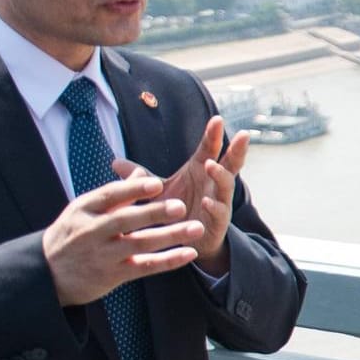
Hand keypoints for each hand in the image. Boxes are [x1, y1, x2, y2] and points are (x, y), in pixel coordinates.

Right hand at [42, 172, 202, 306]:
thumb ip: (116, 194)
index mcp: (84, 209)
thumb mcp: (84, 209)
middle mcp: (92, 231)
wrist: (49, 273)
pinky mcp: (114, 275)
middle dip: (154, 212)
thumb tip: (141, 174)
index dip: (133, 189)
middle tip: (182, 205)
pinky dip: (169, 261)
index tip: (156, 182)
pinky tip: (189, 253)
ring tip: (196, 228)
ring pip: (141, 244)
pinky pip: (146, 267)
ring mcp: (104, 255)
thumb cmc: (73, 234)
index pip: (110, 195)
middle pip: (126, 220)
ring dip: (171, 236)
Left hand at [113, 115, 246, 275]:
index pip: (210, 148)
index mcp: (201, 171)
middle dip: (238, 149)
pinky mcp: (218, 222)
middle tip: (244, 135)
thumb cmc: (177, 209)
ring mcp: (219, 202)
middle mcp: (214, 183)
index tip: (217, 119)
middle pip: (230, 163)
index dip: (214, 135)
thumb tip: (115, 162)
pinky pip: (219, 212)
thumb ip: (140, 177)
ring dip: (221, 175)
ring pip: (226, 186)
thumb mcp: (157, 191)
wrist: (187, 240)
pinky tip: (208, 201)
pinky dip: (214, 206)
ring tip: (211, 165)